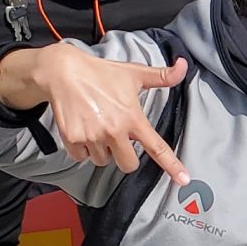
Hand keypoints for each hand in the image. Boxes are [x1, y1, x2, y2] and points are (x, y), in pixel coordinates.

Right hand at [0, 43, 191, 179]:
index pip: (157, 147)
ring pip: (103, 161)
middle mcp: (114, 131)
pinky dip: (82, 148)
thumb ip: (161, 76)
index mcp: (132, 118)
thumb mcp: (134, 73)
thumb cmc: (100, 73)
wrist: (63, 72)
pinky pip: (82, 157)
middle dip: (125, 155)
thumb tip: (183, 66)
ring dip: (101, 150)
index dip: (172, 165)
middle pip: (128, 165)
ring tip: (96, 126)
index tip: (183, 179)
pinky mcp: (73, 139)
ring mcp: (92, 137)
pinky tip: (82, 129)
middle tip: (117, 136)